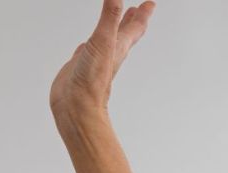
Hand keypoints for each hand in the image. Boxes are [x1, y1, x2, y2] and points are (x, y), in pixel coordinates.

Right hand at [49, 0, 156, 116]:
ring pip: (108, 40)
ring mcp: (95, 59)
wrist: (76, 106)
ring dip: (113, 29)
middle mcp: (109, 52)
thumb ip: (110, 17)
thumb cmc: (92, 80)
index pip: (135, 26)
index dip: (144, 13)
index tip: (151, 3)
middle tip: (139, 9)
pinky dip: (89, 43)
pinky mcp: (80, 65)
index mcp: (118, 47)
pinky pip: (87, 51)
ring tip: (115, 22)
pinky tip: (86, 44)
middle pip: (126, 32)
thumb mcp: (103, 42)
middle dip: (134, 19)